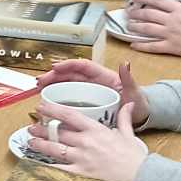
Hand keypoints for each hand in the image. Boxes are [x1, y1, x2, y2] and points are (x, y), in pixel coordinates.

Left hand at [27, 95, 148, 180]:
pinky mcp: (80, 175)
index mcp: (96, 130)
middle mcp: (86, 142)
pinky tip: (37, 165)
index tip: (42, 107)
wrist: (142, 177)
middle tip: (31, 127)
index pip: (70, 115)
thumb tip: (129, 103)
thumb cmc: (136, 158)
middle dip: (42, 129)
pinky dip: (46, 167)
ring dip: (40, 145)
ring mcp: (81, 159)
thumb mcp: (129, 134)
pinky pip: (59, 170)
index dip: (53, 110)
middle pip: (58, 133)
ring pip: (54, 149)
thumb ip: (124, 118)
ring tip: (30, 142)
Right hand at [35, 57, 149, 128]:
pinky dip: (58, 96)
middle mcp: (94, 81)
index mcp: (104, 76)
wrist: (141, 116)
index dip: (69, 65)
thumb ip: (128, 78)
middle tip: (41, 80)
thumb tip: (125, 63)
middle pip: (71, 74)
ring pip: (67, 84)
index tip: (55, 67)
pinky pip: (70, 96)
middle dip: (54, 75)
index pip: (83, 66)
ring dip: (53, 84)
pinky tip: (48, 99)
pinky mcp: (87, 101)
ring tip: (39, 87)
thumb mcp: (134, 91)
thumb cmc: (138, 102)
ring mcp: (90, 91)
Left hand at [123, 0, 180, 60]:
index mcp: (179, 9)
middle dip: (136, 13)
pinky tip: (133, 45)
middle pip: (149, 14)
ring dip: (135, 27)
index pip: (157, 0)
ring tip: (128, 26)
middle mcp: (172, 21)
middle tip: (128, 12)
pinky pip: (153, 46)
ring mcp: (171, 34)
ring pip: (148, 29)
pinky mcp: (172, 47)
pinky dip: (142, 46)